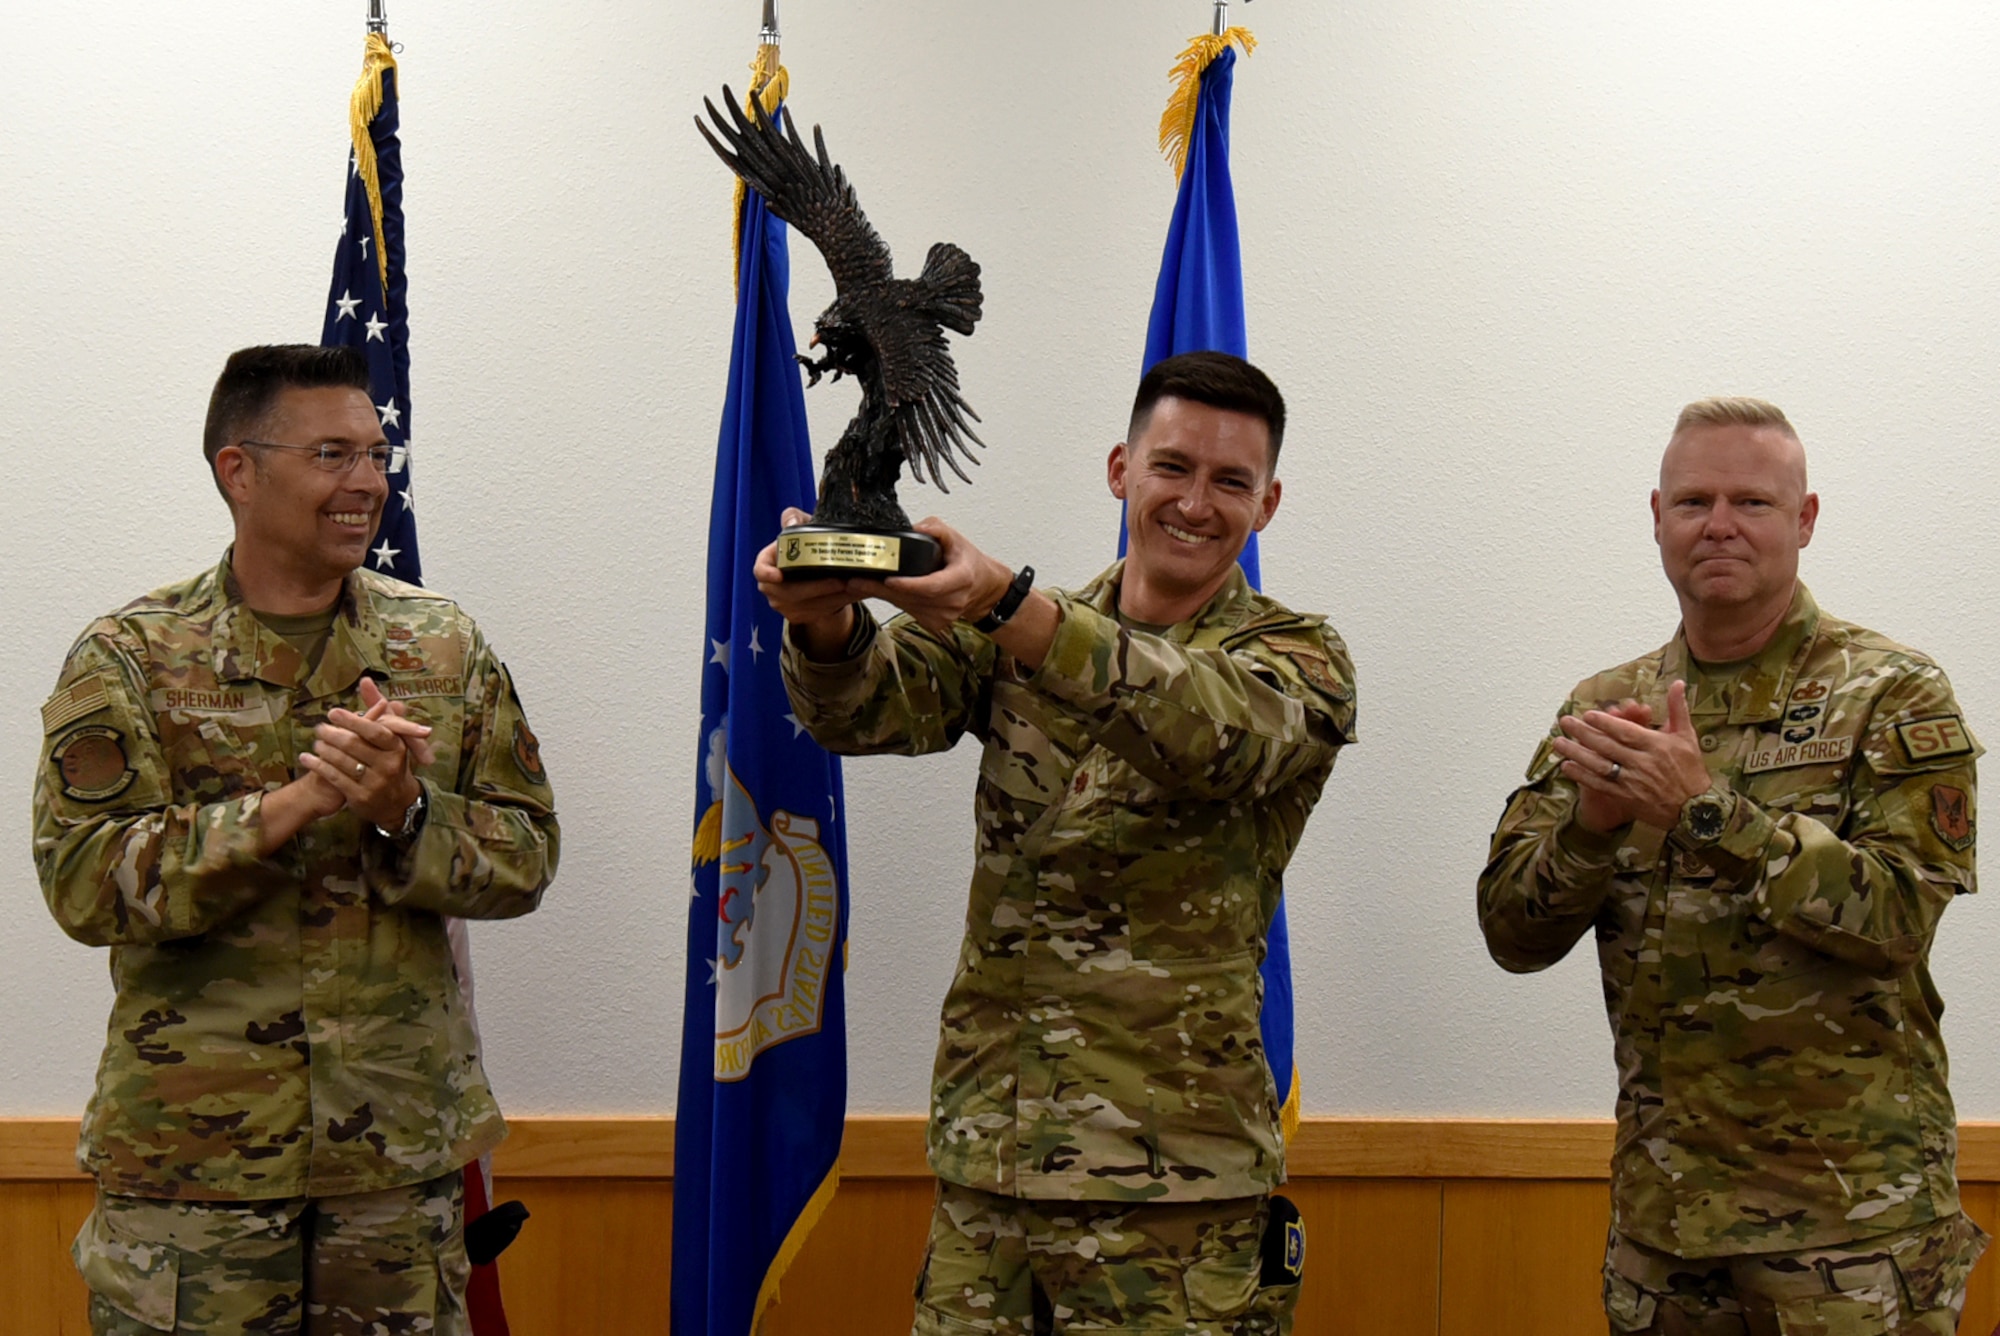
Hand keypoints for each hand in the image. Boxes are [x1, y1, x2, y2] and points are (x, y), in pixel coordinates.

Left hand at [300, 685, 431, 828]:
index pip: (374, 731)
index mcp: (397, 748)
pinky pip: (334, 777)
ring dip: (323, 750)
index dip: (352, 721)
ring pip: (342, 761)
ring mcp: (375, 783)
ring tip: (315, 743)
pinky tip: (306, 759)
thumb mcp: (391, 736)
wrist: (395, 802)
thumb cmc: (389, 761)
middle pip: (354, 745)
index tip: (333, 712)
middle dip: (332, 734)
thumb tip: (366, 681)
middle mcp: (389, 766)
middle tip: (319, 728)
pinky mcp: (360, 797)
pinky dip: (317, 766)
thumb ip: (377, 709)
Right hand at [753, 507, 866, 654]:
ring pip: (809, 606)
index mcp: (769, 562)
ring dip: (834, 598)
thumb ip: (796, 519)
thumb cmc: (806, 548)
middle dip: (818, 588)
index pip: (760, 570)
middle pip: (791, 593)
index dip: (767, 573)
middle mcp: (773, 587)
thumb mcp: (802, 527)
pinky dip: (840, 603)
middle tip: (841, 581)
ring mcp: (784, 604)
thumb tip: (792, 522)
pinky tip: (855, 594)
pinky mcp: (800, 616)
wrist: (816, 572)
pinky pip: (820, 613)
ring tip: (854, 587)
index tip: (778, 576)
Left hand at [865, 517, 1011, 634]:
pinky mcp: (934, 624)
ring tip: (858, 583)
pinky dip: (893, 600)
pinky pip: (907, 611)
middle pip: (910, 598)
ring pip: (905, 606)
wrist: (984, 589)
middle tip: (855, 579)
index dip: (907, 585)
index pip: (931, 586)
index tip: (887, 579)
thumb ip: (937, 529)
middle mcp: (952, 602)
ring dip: (881, 595)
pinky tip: (879, 590)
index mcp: (961, 579)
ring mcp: (943, 616)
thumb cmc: (969, 563)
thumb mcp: (957, 539)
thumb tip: (916, 528)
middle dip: (880, 589)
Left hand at [1553, 680, 1709, 831]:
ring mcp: (1632, 781)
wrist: (1696, 810)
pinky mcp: (1626, 797)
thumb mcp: (1687, 736)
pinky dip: (1582, 776)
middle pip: (1607, 746)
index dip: (1606, 723)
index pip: (1626, 732)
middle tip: (1565, 722)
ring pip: (1599, 765)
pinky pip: (1600, 784)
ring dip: (1576, 753)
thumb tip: (1678, 683)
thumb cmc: (1691, 770)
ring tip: (1557, 742)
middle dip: (1583, 733)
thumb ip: (1677, 708)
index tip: (1588, 714)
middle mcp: (1642, 763)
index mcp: (1656, 746)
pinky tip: (1567, 766)